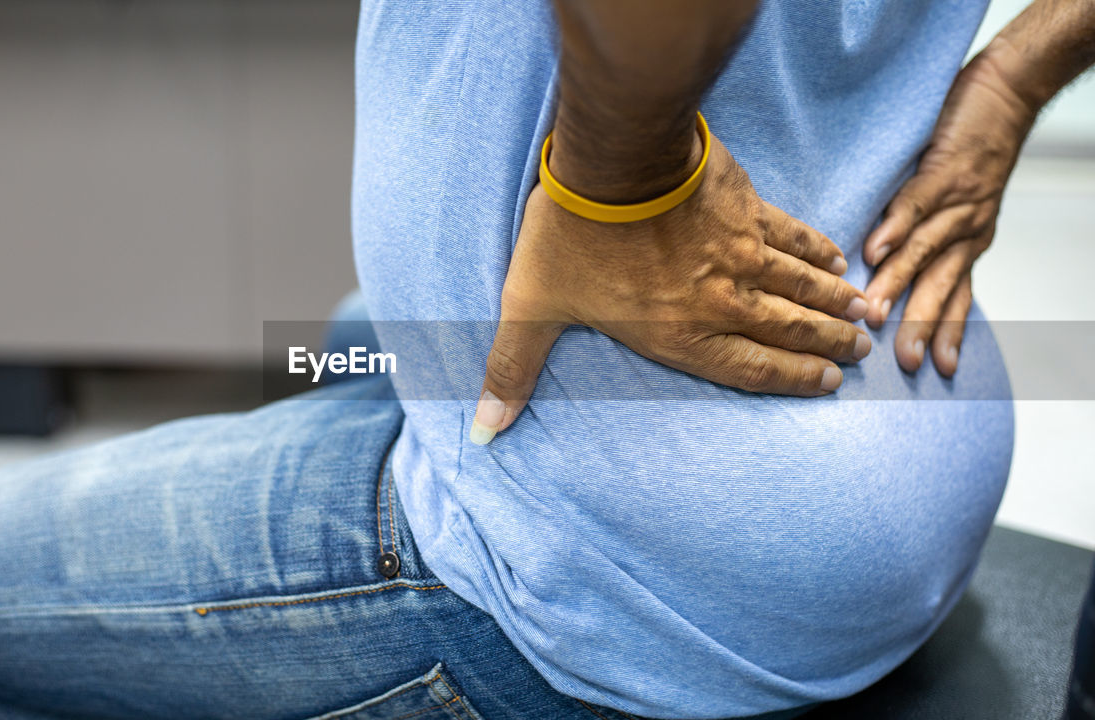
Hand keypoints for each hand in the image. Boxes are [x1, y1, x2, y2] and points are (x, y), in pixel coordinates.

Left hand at [471, 135, 870, 444]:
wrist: (613, 161)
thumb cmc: (572, 237)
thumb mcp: (532, 309)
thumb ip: (514, 370)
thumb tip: (484, 434)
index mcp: (679, 334)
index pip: (750, 368)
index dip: (792, 379)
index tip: (826, 383)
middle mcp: (720, 302)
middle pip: (789, 330)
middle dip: (827, 344)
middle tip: (861, 352)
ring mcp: (740, 255)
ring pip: (802, 286)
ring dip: (836, 303)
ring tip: (866, 315)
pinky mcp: (747, 210)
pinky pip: (795, 237)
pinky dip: (820, 250)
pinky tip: (841, 259)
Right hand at [863, 48, 1035, 375]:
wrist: (1010, 91)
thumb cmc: (977, 145)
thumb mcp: (961, 202)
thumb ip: (930, 236)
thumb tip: (890, 270)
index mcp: (970, 241)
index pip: (957, 295)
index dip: (948, 331)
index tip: (937, 368)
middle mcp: (969, 228)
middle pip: (941, 284)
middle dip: (922, 325)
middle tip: (905, 359)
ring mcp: (957, 201)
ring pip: (926, 250)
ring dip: (899, 283)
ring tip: (873, 311)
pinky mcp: (943, 170)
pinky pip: (917, 204)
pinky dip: (896, 228)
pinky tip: (874, 252)